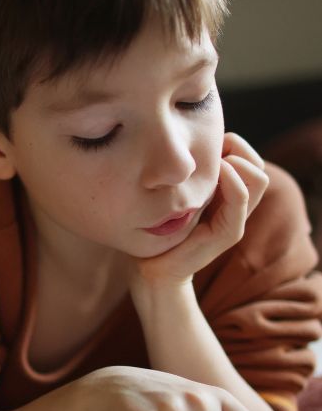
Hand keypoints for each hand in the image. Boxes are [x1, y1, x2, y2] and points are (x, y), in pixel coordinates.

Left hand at [134, 133, 267, 285]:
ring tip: (215, 159)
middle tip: (211, 147)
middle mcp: (236, 206)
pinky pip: (241, 199)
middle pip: (257, 164)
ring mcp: (235, 220)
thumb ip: (184, 176)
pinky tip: (217, 169)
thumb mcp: (172, 194)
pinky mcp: (228, 233)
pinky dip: (233, 179)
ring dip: (240, 159)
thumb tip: (178, 143)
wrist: (151, 268)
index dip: (232, 143)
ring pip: (258, 178)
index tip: (204, 141)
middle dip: (239, 147)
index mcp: (226, 195)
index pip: (249, 158)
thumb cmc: (156, 228)